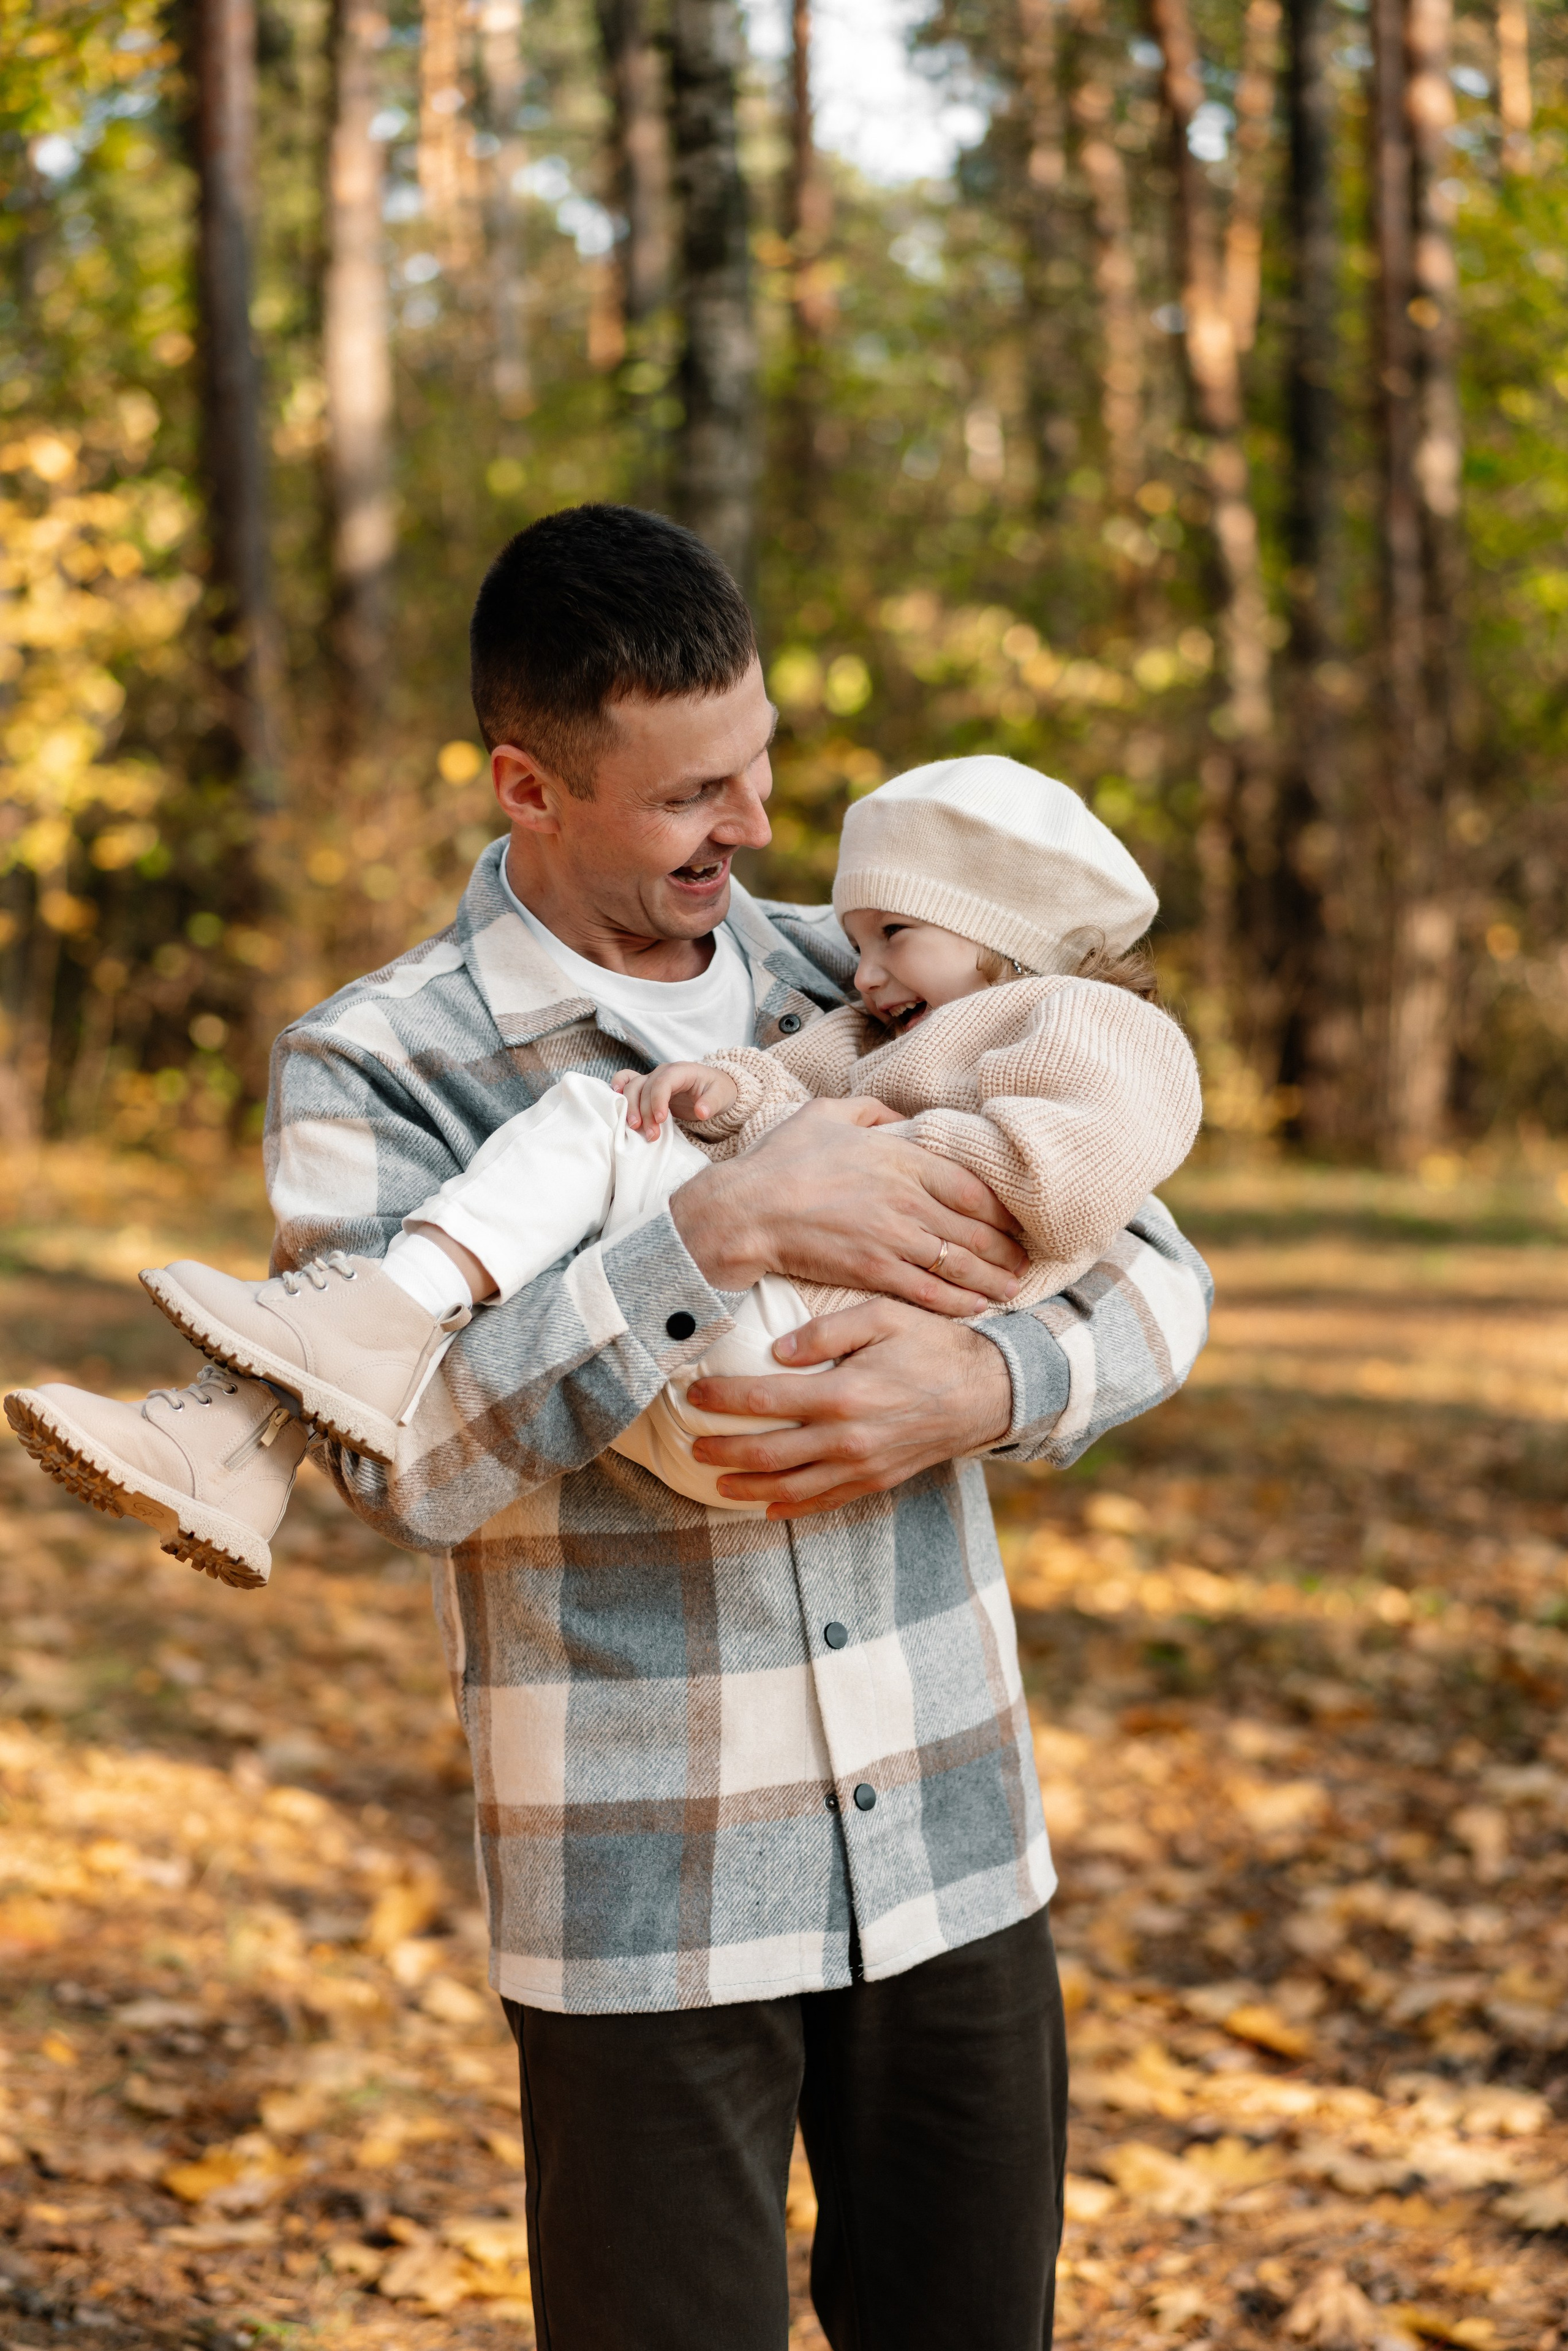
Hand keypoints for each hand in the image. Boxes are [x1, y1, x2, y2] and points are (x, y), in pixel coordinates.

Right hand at [613, 1060, 738, 1138]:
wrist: (713, 1089)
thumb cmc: (718, 1091)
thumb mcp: (721, 1097)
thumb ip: (711, 1103)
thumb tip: (701, 1112)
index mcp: (680, 1070)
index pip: (663, 1082)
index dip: (658, 1100)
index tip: (661, 1120)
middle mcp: (663, 1072)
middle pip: (644, 1087)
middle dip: (644, 1112)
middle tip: (651, 1135)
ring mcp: (652, 1078)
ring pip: (632, 1088)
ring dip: (630, 1109)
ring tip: (635, 1129)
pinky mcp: (647, 1088)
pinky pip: (626, 1082)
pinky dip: (618, 1089)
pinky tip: (615, 1103)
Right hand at [669, 1097, 1026, 1314]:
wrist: (744, 1211)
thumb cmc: (780, 1161)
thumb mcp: (826, 1113)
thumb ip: (871, 1110)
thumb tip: (901, 1117)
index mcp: (900, 1157)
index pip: (971, 1185)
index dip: (1001, 1208)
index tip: (1015, 1219)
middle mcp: (906, 1198)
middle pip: (974, 1229)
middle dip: (1006, 1249)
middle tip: (1024, 1261)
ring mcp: (893, 1237)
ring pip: (960, 1263)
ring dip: (992, 1279)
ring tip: (1012, 1289)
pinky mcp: (875, 1272)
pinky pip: (930, 1291)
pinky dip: (959, 1302)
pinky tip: (977, 1307)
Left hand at [686, 1298, 1013, 1515]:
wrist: (988, 1391)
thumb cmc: (932, 1346)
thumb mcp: (883, 1317)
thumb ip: (828, 1330)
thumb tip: (778, 1350)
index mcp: (843, 1392)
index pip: (764, 1400)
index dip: (723, 1401)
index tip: (695, 1396)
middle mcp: (847, 1437)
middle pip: (767, 1453)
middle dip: (723, 1452)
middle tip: (693, 1446)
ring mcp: (863, 1466)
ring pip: (791, 1487)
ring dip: (749, 1487)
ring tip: (717, 1482)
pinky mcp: (877, 1481)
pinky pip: (826, 1502)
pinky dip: (793, 1508)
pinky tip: (768, 1506)